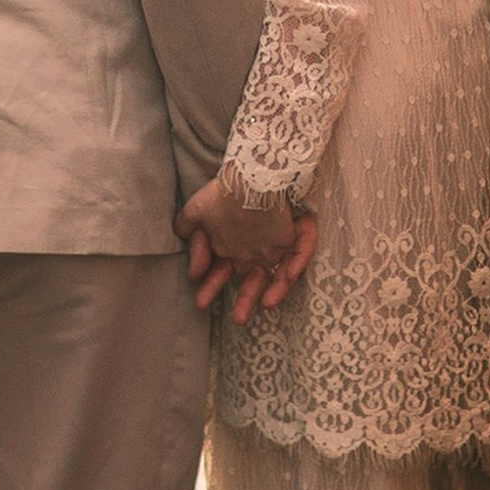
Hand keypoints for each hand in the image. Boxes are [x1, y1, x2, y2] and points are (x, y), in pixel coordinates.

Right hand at [178, 178, 318, 322]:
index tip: (201, 301)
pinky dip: (297, 263)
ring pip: (279, 274)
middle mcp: (254, 250)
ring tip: (264, 306)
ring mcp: (276, 244)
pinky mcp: (295, 233)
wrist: (246, 169)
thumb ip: (188, 230)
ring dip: (274, 291)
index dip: (212, 287)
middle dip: (244, 301)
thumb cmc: (222, 191)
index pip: (223, 273)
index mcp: (232, 247)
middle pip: (252, 280)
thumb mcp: (197, 211)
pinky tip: (287, 274)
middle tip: (237, 320)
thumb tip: (188, 260)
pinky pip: (301, 251)